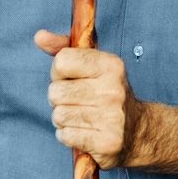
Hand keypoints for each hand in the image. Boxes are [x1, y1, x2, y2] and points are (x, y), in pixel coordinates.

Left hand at [37, 30, 143, 168]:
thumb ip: (64, 49)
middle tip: (78, 101)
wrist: (138, 130)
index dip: (59, 72)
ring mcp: (112, 117)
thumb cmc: (108, 93)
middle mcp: (113, 90)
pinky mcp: (107, 142)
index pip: (62, 61)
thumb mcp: (93, 65)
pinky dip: (69, 135)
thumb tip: (39, 36)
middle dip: (60, 99)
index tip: (72, 78)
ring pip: (58, 115)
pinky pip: (65, 135)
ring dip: (64, 119)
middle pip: (55, 92)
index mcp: (111, 65)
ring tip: (82, 117)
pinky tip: (84, 131)